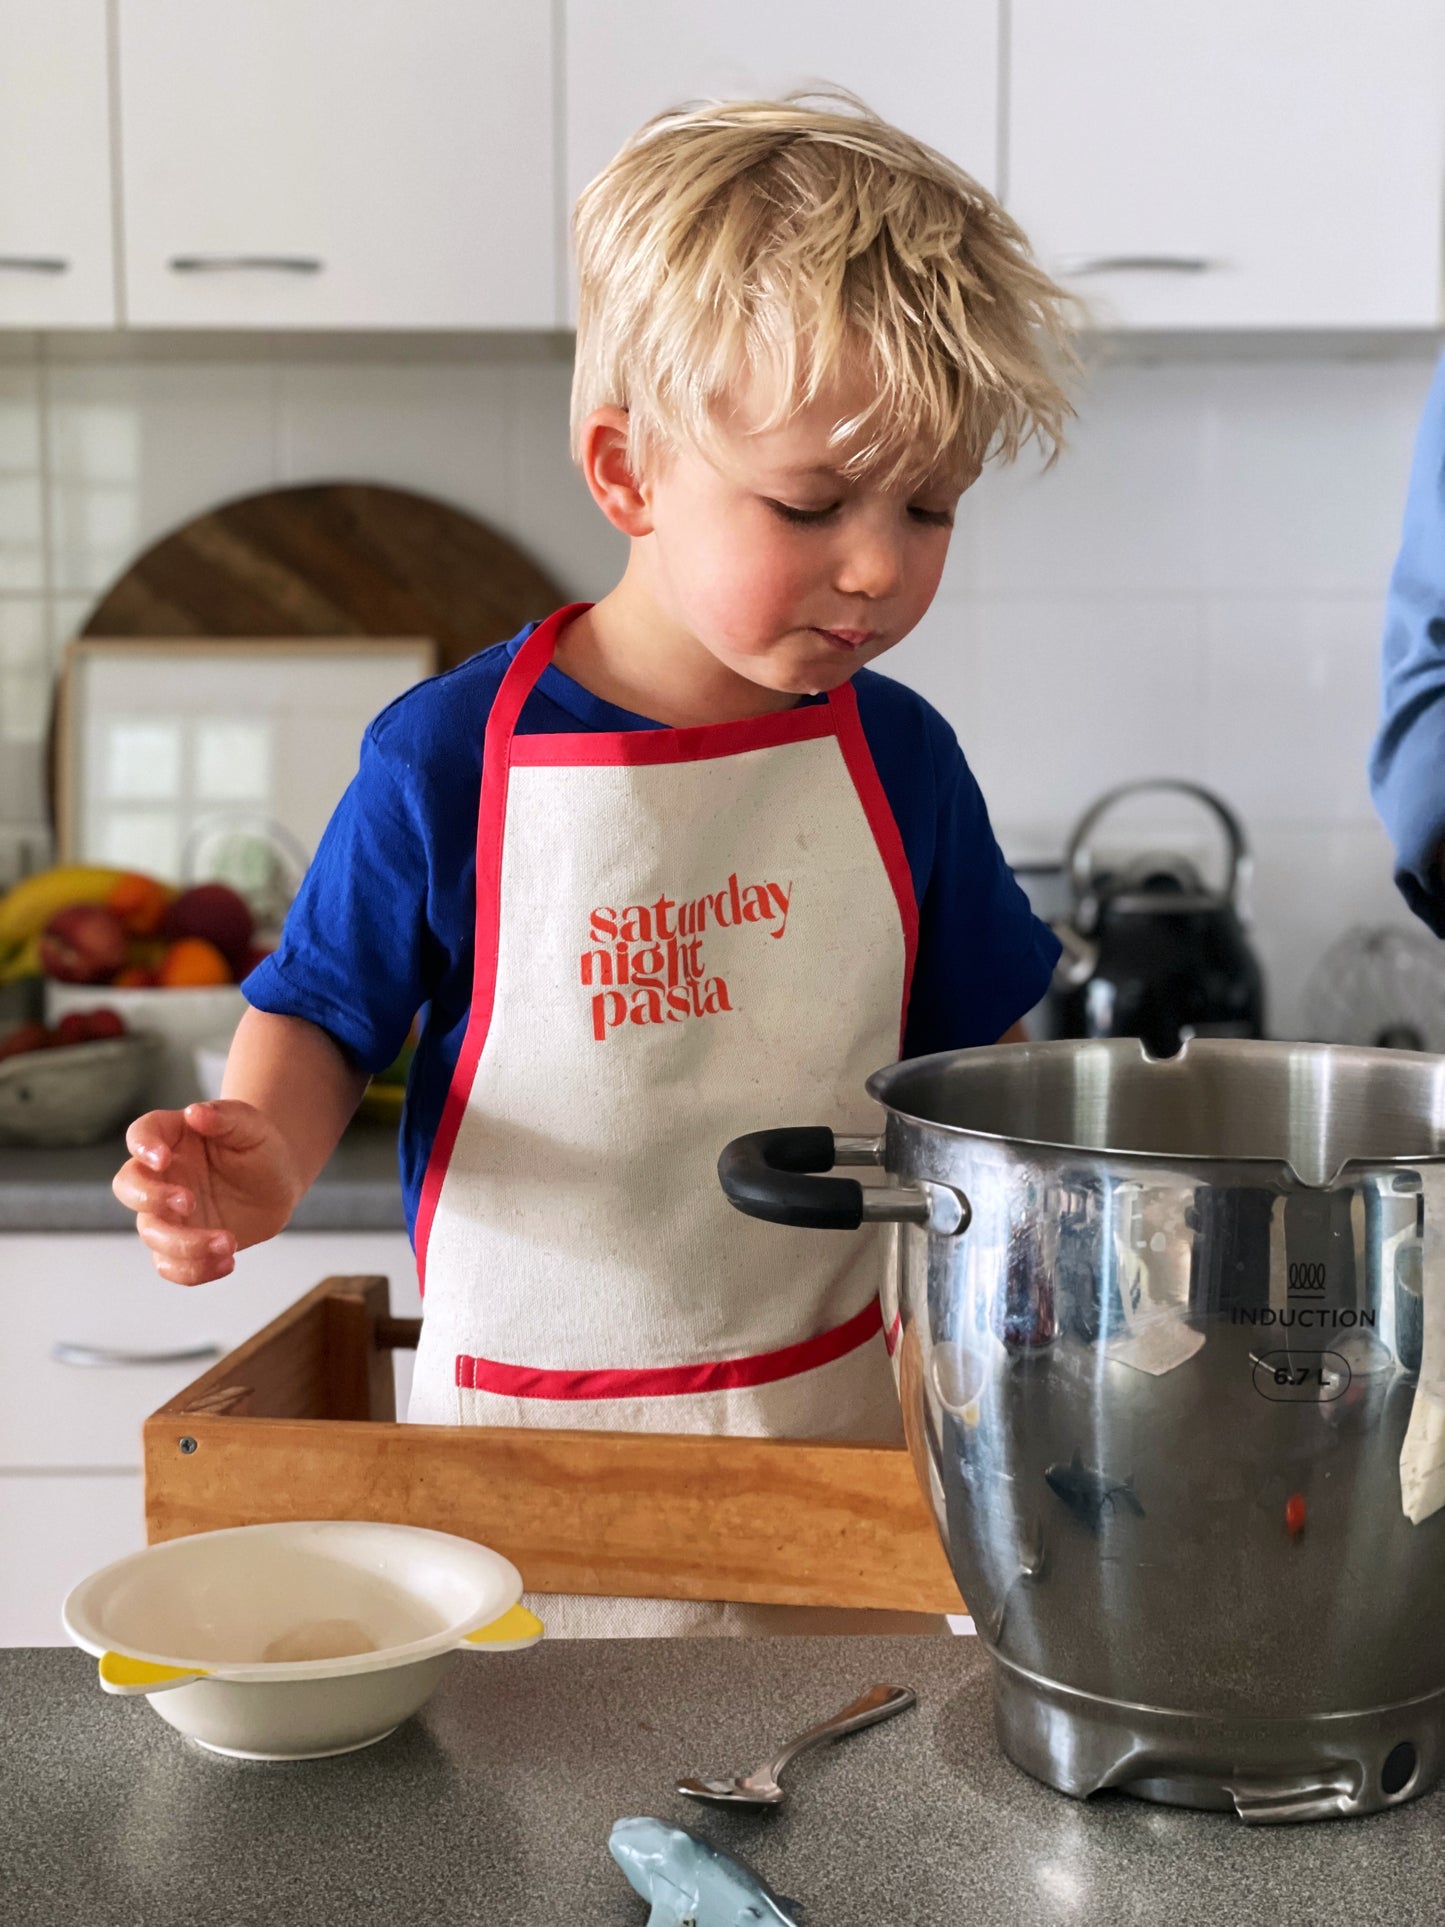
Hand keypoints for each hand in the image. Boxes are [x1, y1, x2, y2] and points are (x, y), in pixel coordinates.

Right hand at [112, 1100, 300, 1285]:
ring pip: (150, 1233)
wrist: (277, 1184)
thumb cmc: (259, 1147)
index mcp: (172, 1137)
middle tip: (190, 1202)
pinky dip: (193, 1271)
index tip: (162, 1158)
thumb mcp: (252, 1125)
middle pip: (127, 1186)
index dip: (142, 1146)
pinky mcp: (180, 1244)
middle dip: (150, 1198)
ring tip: (228, 1242)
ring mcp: (166, 1213)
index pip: (141, 1134)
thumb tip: (196, 1112)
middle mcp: (161, 1175)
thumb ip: (226, 1116)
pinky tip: (228, 1262)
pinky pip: (170, 1266)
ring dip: (183, 1244)